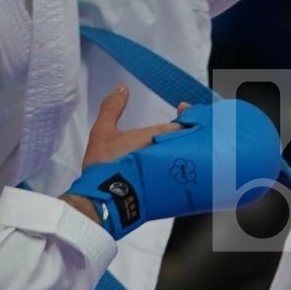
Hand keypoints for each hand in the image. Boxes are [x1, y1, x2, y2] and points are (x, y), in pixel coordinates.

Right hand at [62, 86, 181, 225]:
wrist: (104, 201)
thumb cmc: (104, 165)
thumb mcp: (103, 131)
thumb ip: (112, 107)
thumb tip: (122, 88)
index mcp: (156, 136)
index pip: (182, 123)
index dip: (187, 115)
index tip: (183, 109)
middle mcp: (167, 154)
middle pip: (187, 141)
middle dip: (185, 134)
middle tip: (180, 128)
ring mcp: (168, 174)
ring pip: (183, 158)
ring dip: (181, 151)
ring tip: (173, 148)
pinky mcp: (165, 191)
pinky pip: (178, 176)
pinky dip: (177, 170)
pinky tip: (167, 170)